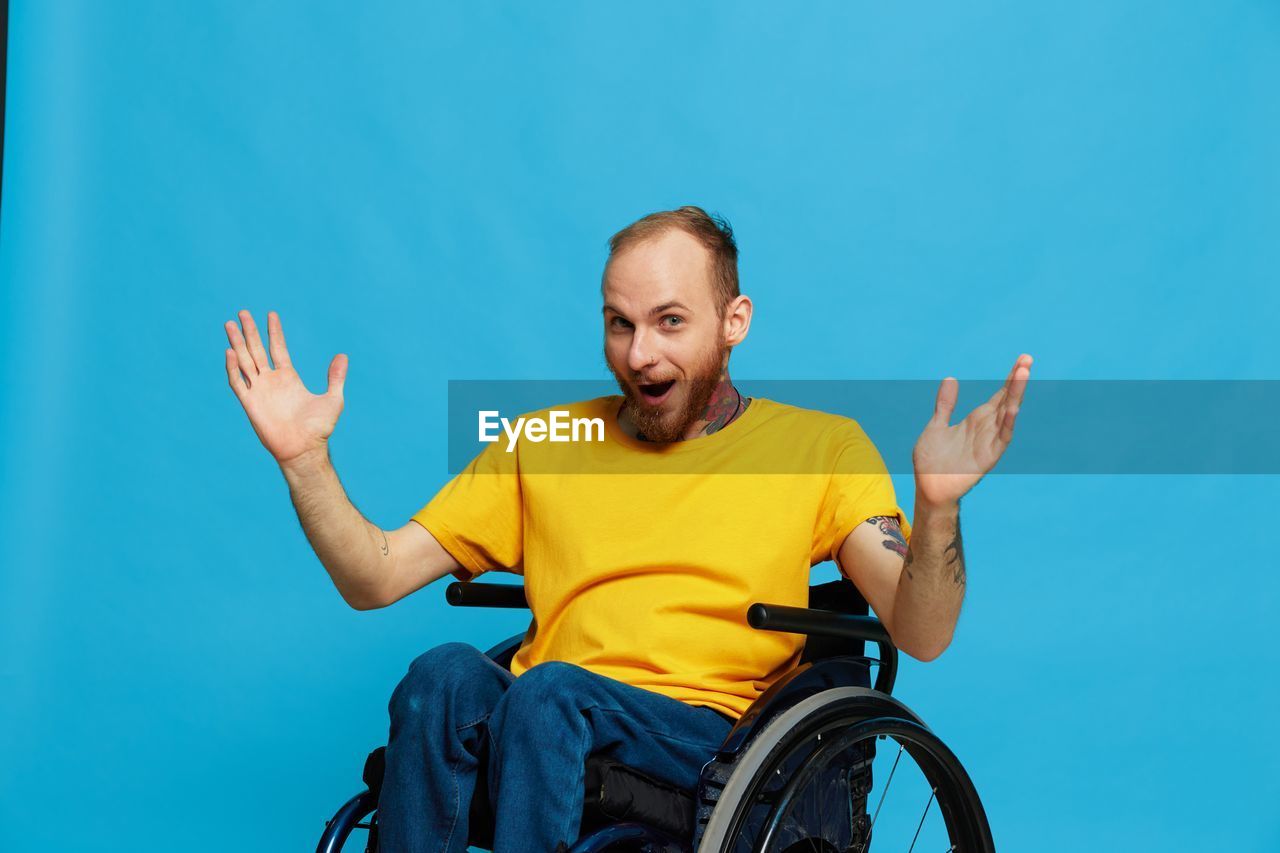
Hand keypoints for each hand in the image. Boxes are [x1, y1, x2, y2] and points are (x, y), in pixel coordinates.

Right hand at [223, 309, 346, 465]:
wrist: (305, 449)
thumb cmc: (319, 428)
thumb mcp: (333, 399)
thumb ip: (335, 377)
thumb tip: (343, 355)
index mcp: (289, 378)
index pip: (277, 348)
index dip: (274, 332)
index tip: (271, 315)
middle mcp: (271, 381)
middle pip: (256, 350)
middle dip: (249, 331)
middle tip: (242, 312)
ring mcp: (259, 391)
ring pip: (244, 361)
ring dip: (236, 343)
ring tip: (229, 324)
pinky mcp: (250, 403)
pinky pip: (237, 382)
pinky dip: (232, 367)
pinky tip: (230, 351)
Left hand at [912, 354, 1031, 507]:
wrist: (928, 487)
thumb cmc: (932, 461)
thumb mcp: (936, 425)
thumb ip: (945, 404)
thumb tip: (950, 378)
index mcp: (976, 420)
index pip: (998, 395)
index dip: (1010, 378)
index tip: (1022, 360)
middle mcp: (986, 428)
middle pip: (1006, 399)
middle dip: (1017, 380)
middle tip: (1027, 359)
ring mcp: (989, 441)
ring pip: (1007, 414)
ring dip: (1016, 395)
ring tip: (1023, 373)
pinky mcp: (989, 456)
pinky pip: (1002, 437)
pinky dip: (1007, 422)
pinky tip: (1012, 407)